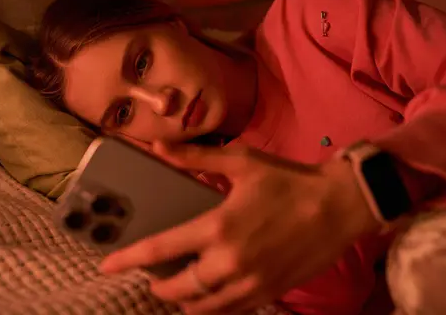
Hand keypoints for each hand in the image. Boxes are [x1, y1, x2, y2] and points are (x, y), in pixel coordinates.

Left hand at [100, 143, 378, 313]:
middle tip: (153, 277)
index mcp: (218, 227)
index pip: (160, 249)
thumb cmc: (289, 181)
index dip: (128, 259)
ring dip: (183, 301)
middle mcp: (229, 262)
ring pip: (203, 307)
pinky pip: (231, 311)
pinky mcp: (269, 293)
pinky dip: (213, 307)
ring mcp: (251, 283)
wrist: (339, 206)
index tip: (106, 266)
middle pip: (178, 288)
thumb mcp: (242, 162)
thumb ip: (196, 157)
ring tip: (178, 288)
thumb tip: (159, 147)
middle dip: (158, 286)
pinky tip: (210, 296)